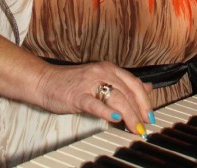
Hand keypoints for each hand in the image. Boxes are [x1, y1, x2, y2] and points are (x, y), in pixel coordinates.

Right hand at [34, 61, 153, 137]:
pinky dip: (106, 111)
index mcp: (109, 68)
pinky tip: (115, 118)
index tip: (150, 116)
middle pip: (128, 91)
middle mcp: (102, 72)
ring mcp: (90, 83)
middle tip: (145, 126)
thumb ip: (123, 84)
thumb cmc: (72, 83)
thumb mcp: (101, 79)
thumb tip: (147, 87)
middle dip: (140, 111)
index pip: (134, 83)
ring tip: (135, 127)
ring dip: (129, 115)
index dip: (145, 100)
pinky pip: (95, 104)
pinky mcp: (78, 95)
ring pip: (116, 98)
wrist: (46, 81)